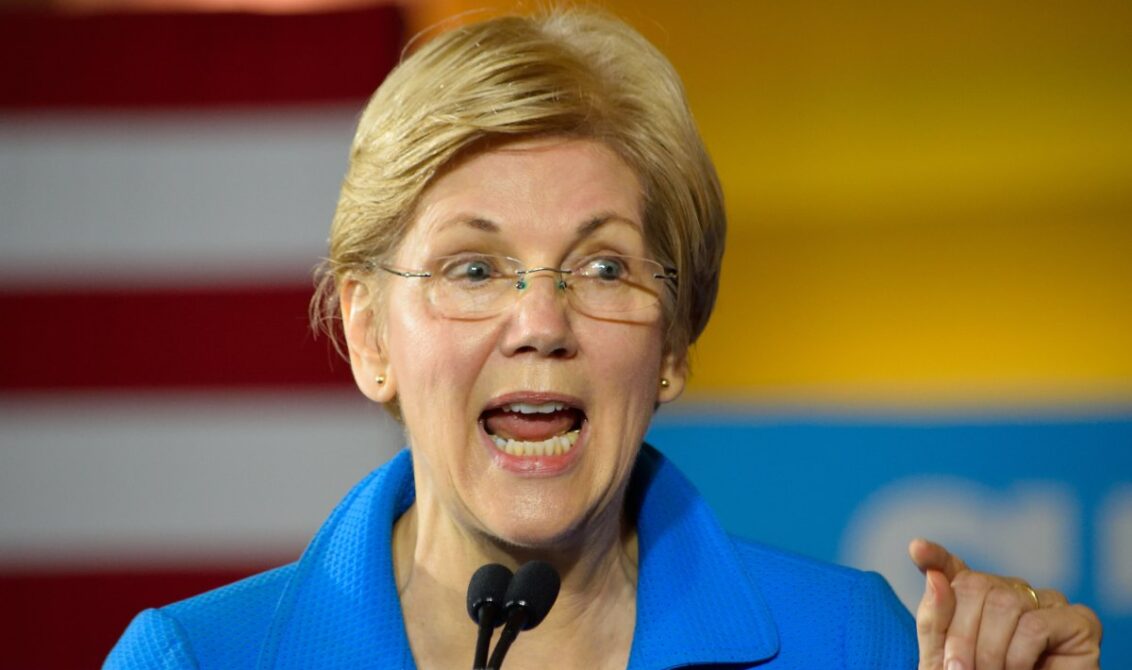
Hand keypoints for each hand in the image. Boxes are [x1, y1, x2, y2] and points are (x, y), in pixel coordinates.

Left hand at [909, 538, 1101, 669]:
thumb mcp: (944, 658)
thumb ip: (936, 619)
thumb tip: (934, 577)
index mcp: (978, 598)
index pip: (952, 567)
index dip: (935, 557)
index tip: (918, 550)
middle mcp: (1013, 592)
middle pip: (975, 585)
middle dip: (961, 635)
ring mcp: (1048, 603)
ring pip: (1005, 603)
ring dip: (989, 651)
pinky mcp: (1079, 621)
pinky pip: (1036, 624)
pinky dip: (1019, 656)